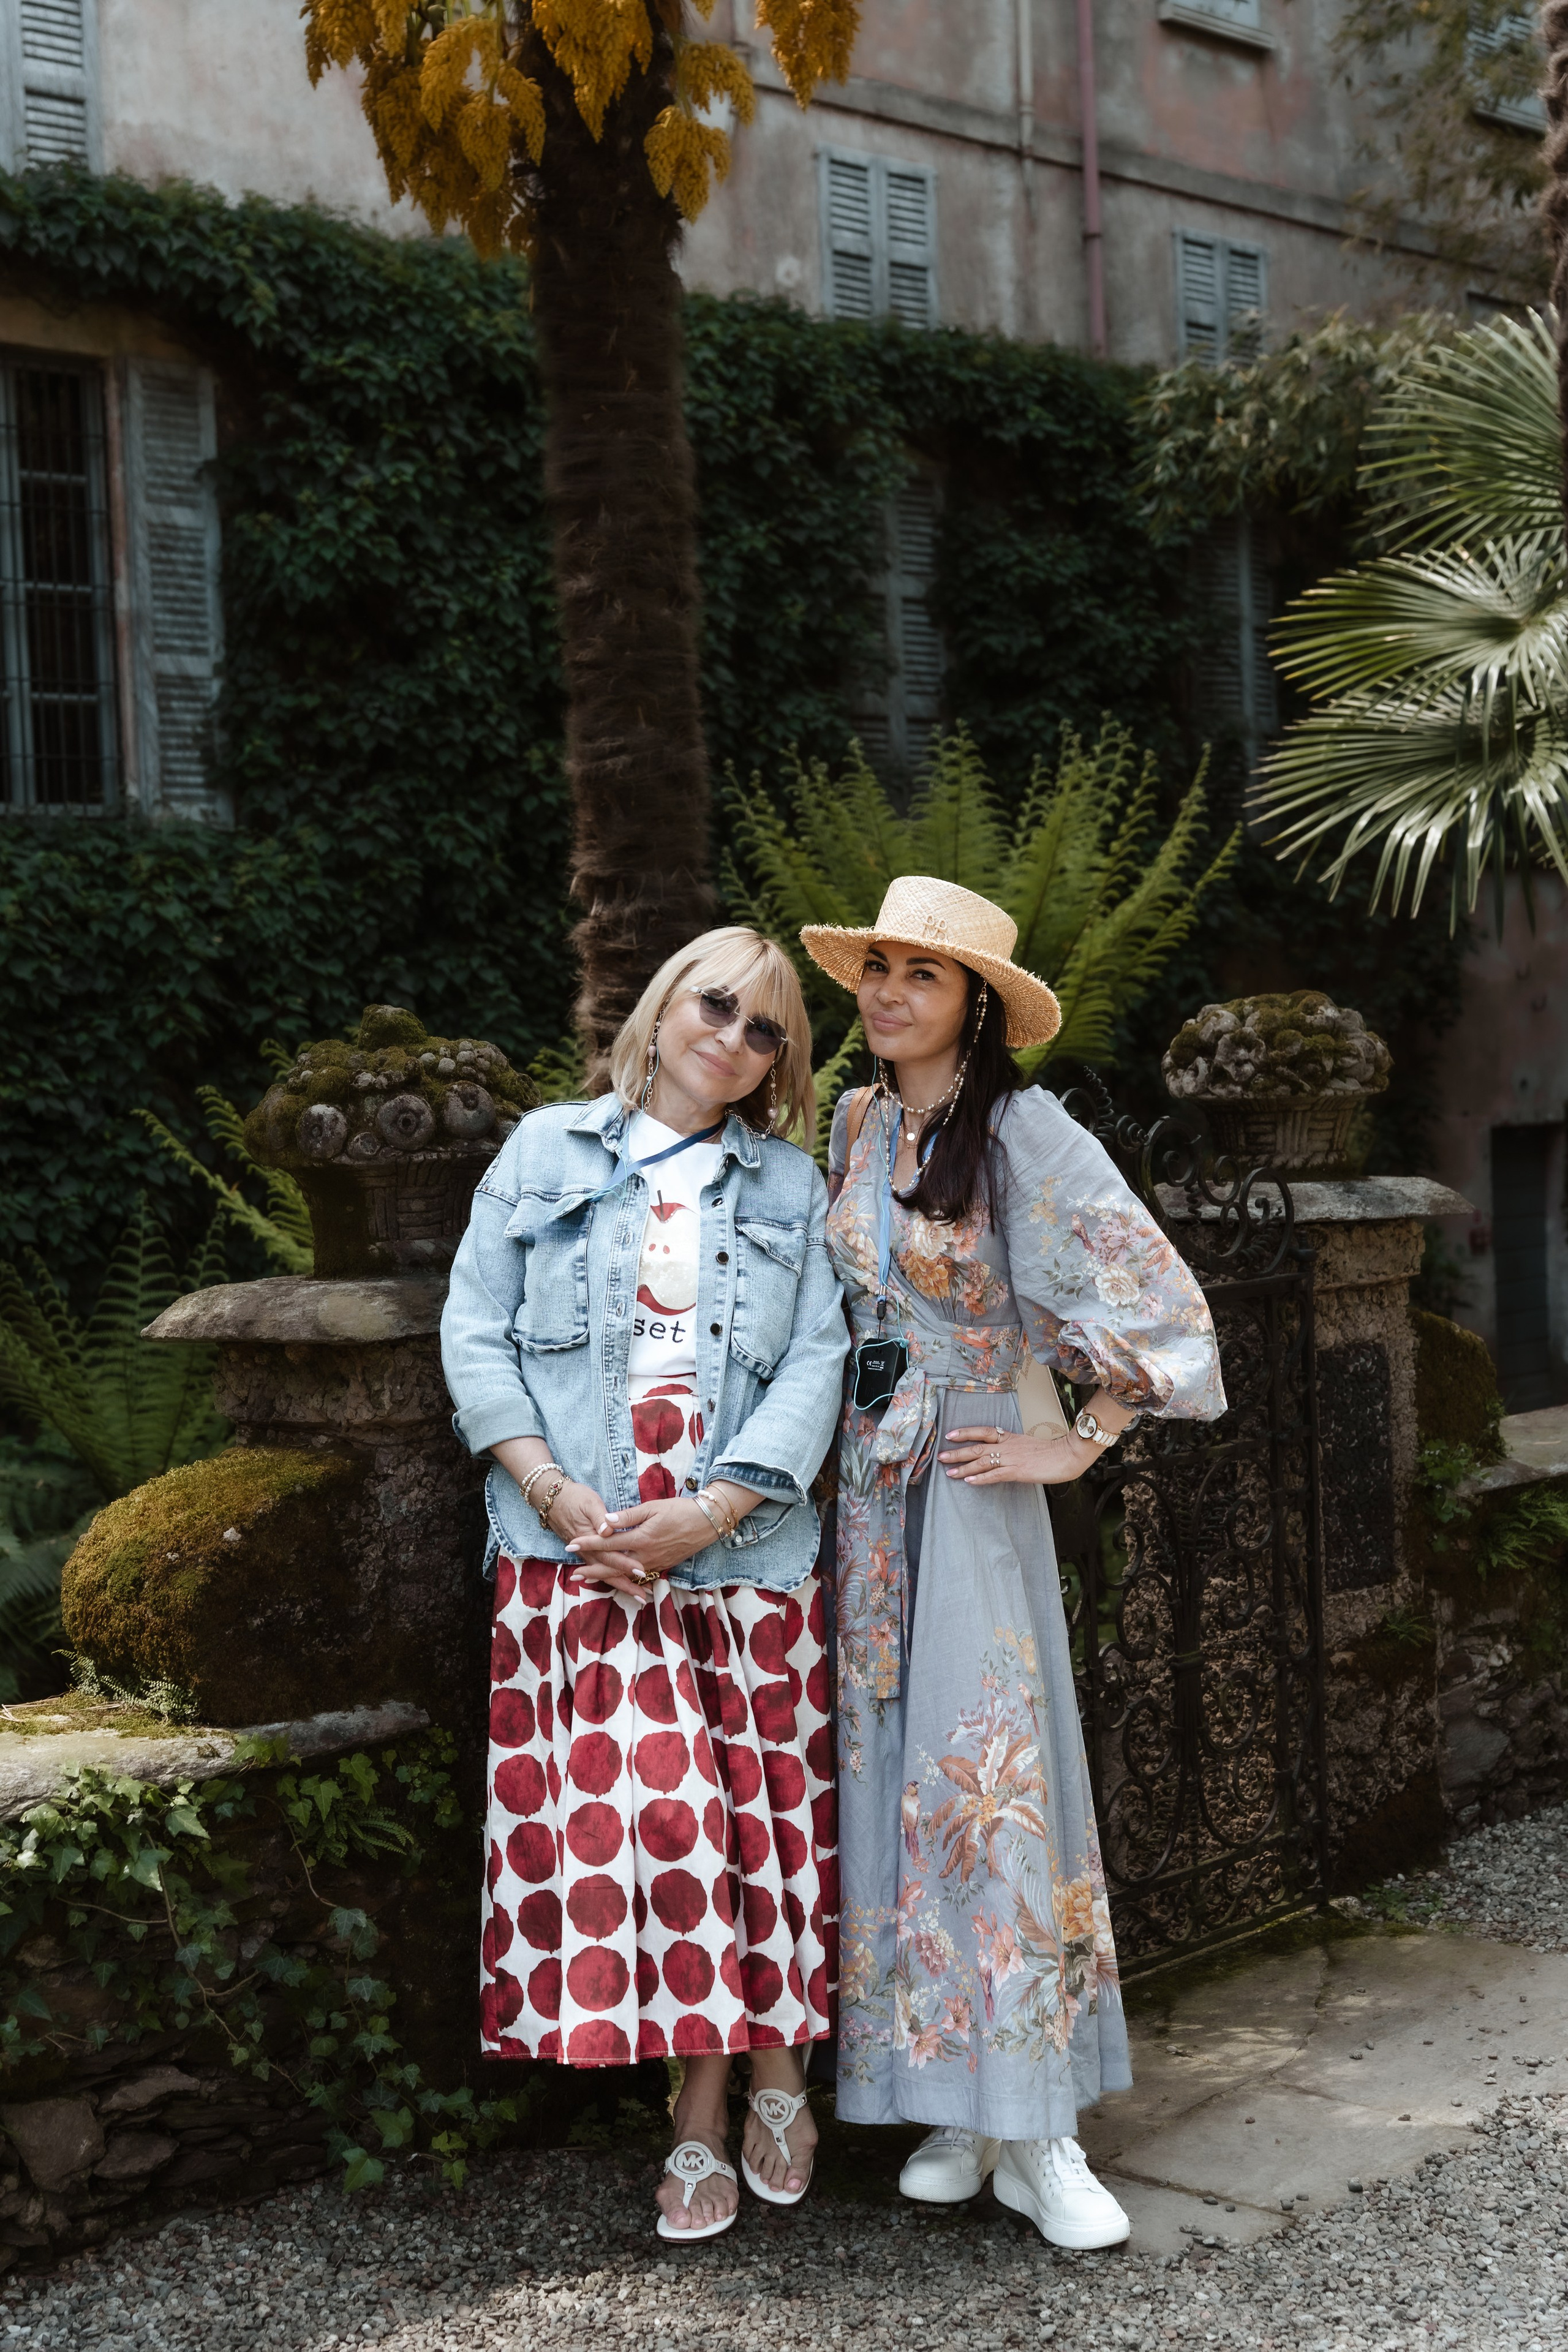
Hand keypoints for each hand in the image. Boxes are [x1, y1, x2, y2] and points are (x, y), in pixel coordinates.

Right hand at [540, 1480, 649, 1602]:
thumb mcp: (588, 1502)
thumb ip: (599, 1517)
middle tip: (644, 1595)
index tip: (641, 1571)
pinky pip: (601, 1569)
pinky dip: (613, 1577)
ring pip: (605, 1574)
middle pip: (609, 1571)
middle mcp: (588, 1551)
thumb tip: (607, 1531)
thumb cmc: (574, 1498)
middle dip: (627, 1584)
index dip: (625, 1564)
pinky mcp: (587, 1552)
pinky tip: (624, 1583)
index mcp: (591, 1539)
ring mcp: (587, 1554)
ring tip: (639, 1595)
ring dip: (622, 1584)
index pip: (610, 1555)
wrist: (553, 1500)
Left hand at [565, 1496, 719, 1592]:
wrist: (706, 1523)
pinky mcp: (661, 1566)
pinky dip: (624, 1578)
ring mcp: (654, 1563)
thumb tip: (606, 1520)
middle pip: (613, 1566)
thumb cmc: (679, 1510)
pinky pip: (638, 1575)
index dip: (588, 1543)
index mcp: (641, 1538)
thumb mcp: (653, 1507)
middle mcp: (645, 1555)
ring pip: (624, 1574)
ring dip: (605, 1576)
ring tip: (588, 1578)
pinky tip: (616, 1578)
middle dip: (592, 1570)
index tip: (571, 1544)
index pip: (608, 1542)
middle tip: (573, 1574)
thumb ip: (628, 1515)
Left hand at [939, 1423, 1099, 1487]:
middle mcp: (1007, 1446)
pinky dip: (981, 1478)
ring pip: (982, 1461)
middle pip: (977, 1446)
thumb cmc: (1050, 1451)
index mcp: (1010, 1437)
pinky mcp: (1018, 1471)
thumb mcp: (1027, 1445)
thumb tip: (999, 1454)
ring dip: (964, 1467)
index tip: (949, 1435)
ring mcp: (1012, 1458)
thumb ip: (1012, 1447)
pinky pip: (995, 1475)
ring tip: (949, 1472)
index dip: (965, 1432)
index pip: (983, 1431)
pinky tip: (969, 1481)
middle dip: (957, 1452)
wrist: (1068, 1454)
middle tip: (940, 1457)